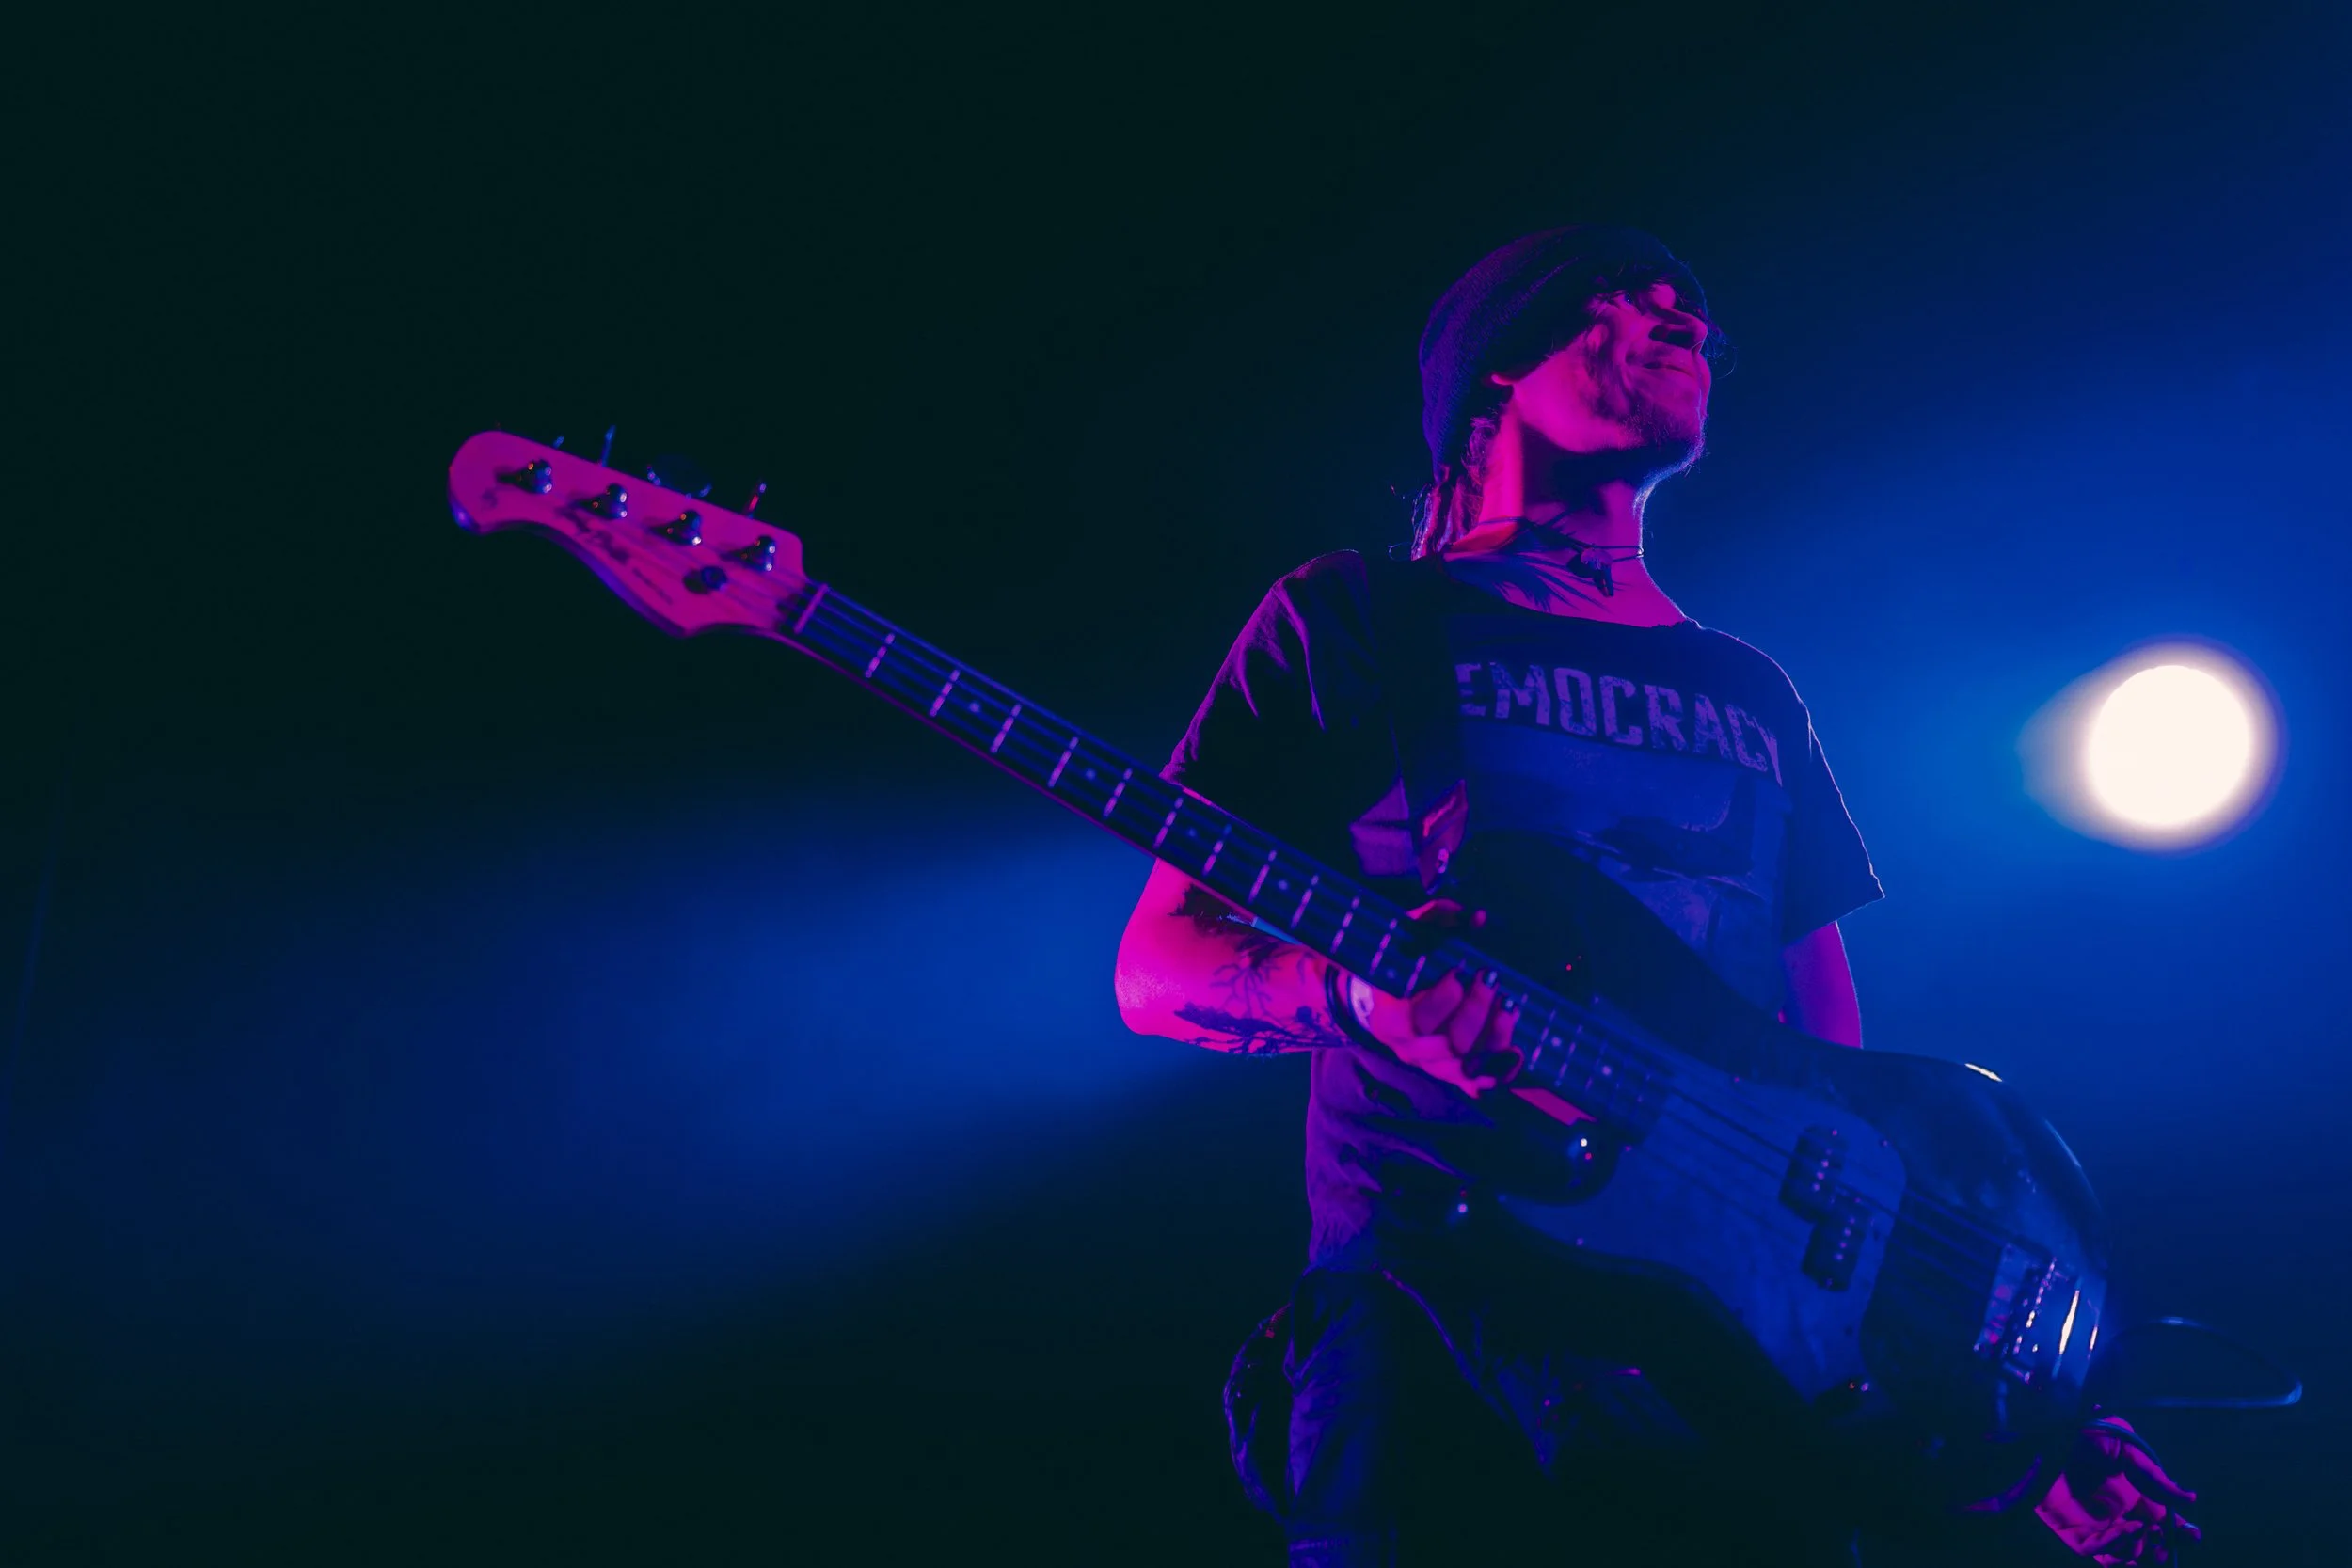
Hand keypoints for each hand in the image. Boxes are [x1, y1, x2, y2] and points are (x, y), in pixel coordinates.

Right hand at [1335, 899, 1520, 1096]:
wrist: (1382, 1000)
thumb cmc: (1398, 964)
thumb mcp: (1406, 937)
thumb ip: (1435, 921)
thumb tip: (1478, 917)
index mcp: (1389, 1017)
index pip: (1415, 1020)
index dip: (1442, 1000)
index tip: (1458, 971)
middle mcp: (1408, 1048)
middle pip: (1447, 1044)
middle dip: (1475, 1011)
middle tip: (1490, 979)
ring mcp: (1430, 1064)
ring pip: (1465, 1065)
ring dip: (1493, 1037)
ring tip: (1509, 1007)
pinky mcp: (1450, 1073)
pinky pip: (1477, 1083)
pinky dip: (1500, 1071)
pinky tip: (1517, 1053)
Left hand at [2034, 1418, 2199, 1564]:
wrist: (2043, 1439)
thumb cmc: (2082, 1436)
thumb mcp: (2124, 1448)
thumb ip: (2154, 1476)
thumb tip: (2189, 1499)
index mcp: (2131, 1493)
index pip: (2160, 1520)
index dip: (2179, 1531)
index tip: (2192, 1535)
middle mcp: (2115, 1513)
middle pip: (2146, 1543)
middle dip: (2162, 1547)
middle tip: (2168, 1544)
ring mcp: (2094, 1525)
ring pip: (2125, 1554)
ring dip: (2140, 1551)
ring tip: (2146, 1535)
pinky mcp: (2072, 1533)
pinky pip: (2096, 1552)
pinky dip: (2115, 1548)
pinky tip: (2129, 1530)